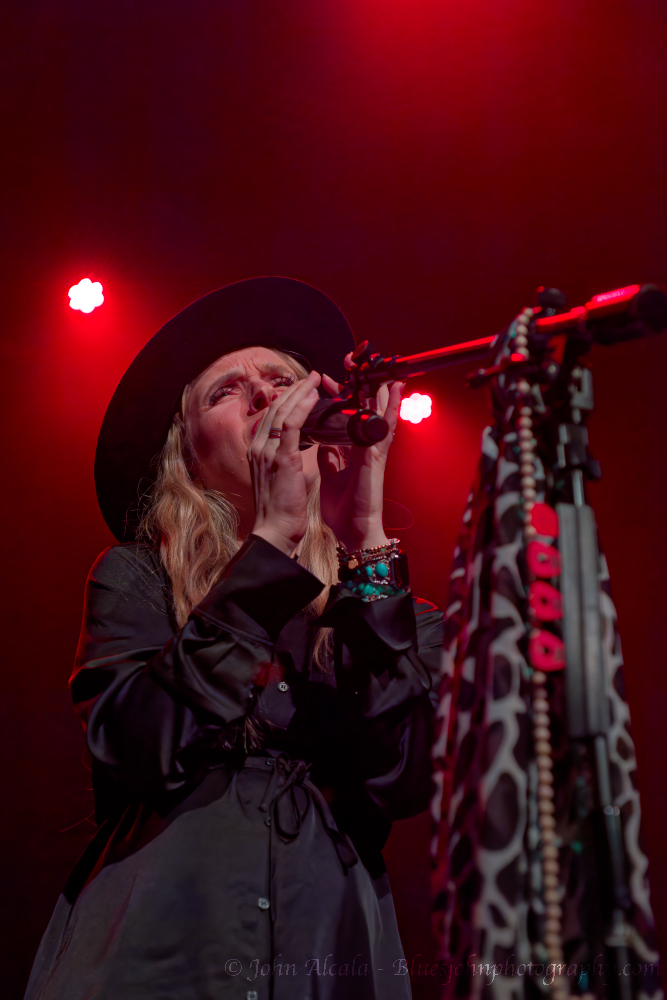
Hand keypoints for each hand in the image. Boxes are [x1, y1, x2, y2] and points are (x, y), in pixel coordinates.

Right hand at [249, 370, 320, 555]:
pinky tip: (314, 396)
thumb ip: (289, 463)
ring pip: (283, 411)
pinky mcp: (281, 457)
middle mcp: (258, 447)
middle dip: (293, 390)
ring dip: (299, 392)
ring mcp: (267, 451)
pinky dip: (302, 407)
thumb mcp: (283, 480)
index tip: (302, 389)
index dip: (287, 401)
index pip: (271, 418)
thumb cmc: (282, 511)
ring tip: (314, 379)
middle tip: (310, 376)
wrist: (275, 531)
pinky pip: (291, 424)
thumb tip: (302, 454)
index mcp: (258, 452)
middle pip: (275, 409)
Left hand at [318, 364, 403, 552]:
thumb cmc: (344, 509)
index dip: (338, 398)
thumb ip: (329, 456)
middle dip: (361, 388)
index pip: (346, 418)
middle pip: (365, 412)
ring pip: (380, 416)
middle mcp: (365, 449)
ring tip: (388, 371)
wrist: (353, 533)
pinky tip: (393, 393)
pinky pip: (384, 428)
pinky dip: (390, 409)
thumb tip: (321, 439)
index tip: (326, 381)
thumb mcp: (330, 475)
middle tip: (355, 364)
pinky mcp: (377, 459)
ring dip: (384, 394)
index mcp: (352, 452)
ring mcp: (373, 453)